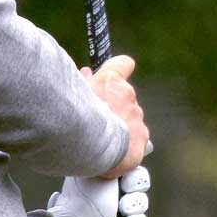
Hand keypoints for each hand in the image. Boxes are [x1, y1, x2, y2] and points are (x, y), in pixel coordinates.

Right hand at [80, 54, 148, 177]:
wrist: (88, 147)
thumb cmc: (75, 117)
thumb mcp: (73, 94)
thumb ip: (83, 82)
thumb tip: (87, 73)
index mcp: (111, 81)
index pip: (123, 64)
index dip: (119, 70)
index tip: (113, 78)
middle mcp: (128, 95)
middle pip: (124, 97)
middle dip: (114, 106)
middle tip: (98, 120)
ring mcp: (136, 116)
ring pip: (131, 119)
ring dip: (121, 126)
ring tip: (103, 141)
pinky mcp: (142, 137)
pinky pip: (137, 139)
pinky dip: (128, 144)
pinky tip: (115, 152)